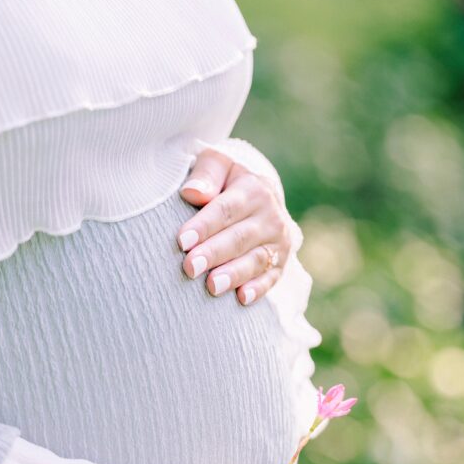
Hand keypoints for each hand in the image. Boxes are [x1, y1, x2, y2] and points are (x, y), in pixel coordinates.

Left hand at [177, 148, 291, 306]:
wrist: (259, 196)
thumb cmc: (225, 181)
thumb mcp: (217, 165)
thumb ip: (205, 174)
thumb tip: (191, 192)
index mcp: (254, 188)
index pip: (226, 209)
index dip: (204, 225)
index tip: (182, 240)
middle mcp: (271, 215)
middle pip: (239, 237)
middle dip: (214, 253)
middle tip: (190, 267)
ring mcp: (279, 241)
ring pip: (256, 259)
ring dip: (234, 274)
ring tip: (211, 286)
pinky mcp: (281, 262)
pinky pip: (272, 278)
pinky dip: (258, 289)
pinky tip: (242, 298)